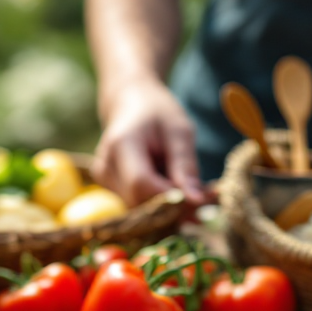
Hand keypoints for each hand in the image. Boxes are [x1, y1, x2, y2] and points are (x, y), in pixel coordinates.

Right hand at [94, 77, 209, 205]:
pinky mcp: (109, 188)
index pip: (141, 185)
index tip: (203, 200)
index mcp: (121, 145)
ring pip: (140, 207)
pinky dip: (160, 202)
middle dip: (175, 207)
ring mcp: (104, 179)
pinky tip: (176, 188)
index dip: (171, 199)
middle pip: (139, 202)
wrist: (129, 102)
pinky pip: (137, 204)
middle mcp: (106, 166)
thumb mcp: (180, 131)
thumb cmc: (157, 112)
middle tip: (207, 198)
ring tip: (193, 189)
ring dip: (170, 206)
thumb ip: (186, 166)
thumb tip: (197, 202)